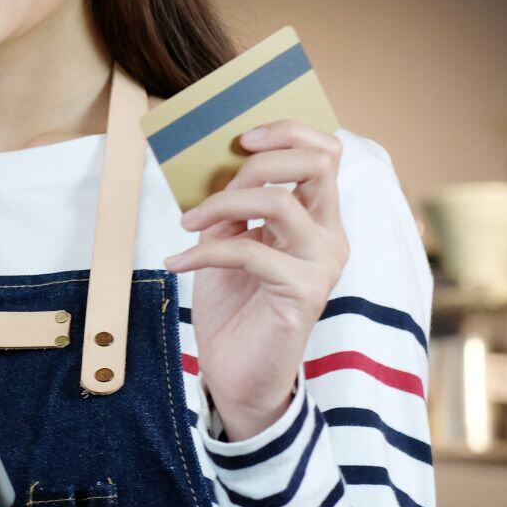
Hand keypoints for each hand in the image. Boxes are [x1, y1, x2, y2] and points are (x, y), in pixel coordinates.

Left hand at [162, 122, 348, 440]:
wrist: (236, 373)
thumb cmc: (233, 307)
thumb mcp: (225, 243)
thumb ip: (229, 208)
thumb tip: (209, 166)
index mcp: (316, 217)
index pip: (325, 153)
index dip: (288, 132)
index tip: (240, 138)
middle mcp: (329, 235)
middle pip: (318, 163)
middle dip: (259, 161)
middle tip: (214, 182)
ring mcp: (322, 263)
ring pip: (281, 202)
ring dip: (222, 203)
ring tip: (187, 224)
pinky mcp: (305, 292)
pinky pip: (250, 250)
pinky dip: (203, 252)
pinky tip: (177, 263)